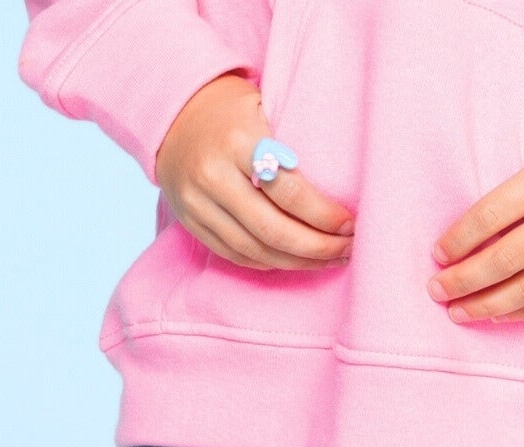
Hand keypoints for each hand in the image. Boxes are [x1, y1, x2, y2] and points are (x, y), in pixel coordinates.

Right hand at [155, 73, 354, 270]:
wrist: (172, 115)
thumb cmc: (232, 110)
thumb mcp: (263, 107)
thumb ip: (291, 144)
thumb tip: (342, 187)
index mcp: (237, 142)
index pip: (288, 191)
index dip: (323, 215)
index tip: (350, 224)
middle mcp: (213, 176)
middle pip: (272, 229)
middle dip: (316, 247)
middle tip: (347, 250)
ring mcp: (198, 204)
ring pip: (255, 250)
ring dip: (297, 262)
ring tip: (328, 260)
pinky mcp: (192, 223)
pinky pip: (235, 255)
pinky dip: (269, 262)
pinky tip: (294, 261)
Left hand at [427, 115, 523, 322]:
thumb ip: (520, 187)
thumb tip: (470, 235)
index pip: (492, 214)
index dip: (459, 240)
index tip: (438, 255)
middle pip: (507, 259)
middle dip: (464, 280)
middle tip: (437, 291)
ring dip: (488, 306)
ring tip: (459, 312)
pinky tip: (499, 315)